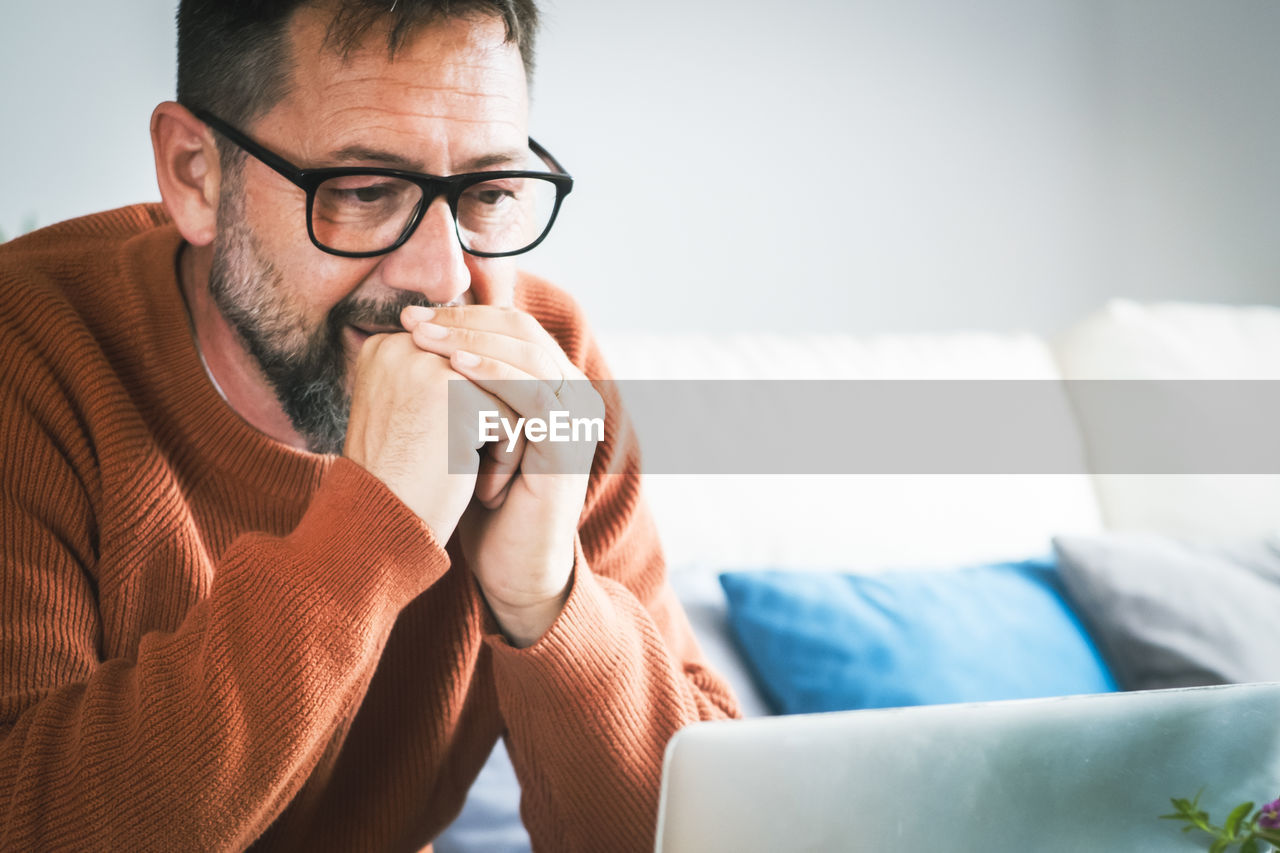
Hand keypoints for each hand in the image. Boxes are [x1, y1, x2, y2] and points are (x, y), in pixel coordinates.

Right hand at [342, 331, 517, 544]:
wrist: (380, 529)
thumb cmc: (401, 481)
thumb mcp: (412, 414)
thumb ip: (441, 375)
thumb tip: (497, 342)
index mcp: (388, 346)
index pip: (466, 362)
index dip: (471, 412)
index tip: (441, 451)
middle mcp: (403, 346)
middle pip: (487, 377)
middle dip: (488, 424)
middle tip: (458, 468)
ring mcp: (428, 366)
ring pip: (505, 396)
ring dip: (500, 441)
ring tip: (467, 476)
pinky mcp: (456, 395)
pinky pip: (512, 418)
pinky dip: (505, 458)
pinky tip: (476, 486)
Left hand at [401, 304, 604, 645]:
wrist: (510, 562)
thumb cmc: (481, 498)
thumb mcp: (468, 427)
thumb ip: (459, 382)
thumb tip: (411, 329)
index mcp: (553, 383)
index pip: (511, 325)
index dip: (461, 314)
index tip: (408, 314)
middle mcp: (573, 393)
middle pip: (522, 331)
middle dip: (462, 320)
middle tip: (410, 319)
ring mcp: (577, 417)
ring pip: (529, 354)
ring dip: (473, 340)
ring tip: (424, 338)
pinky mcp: (571, 443)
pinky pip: (535, 394)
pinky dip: (495, 374)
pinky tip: (455, 367)